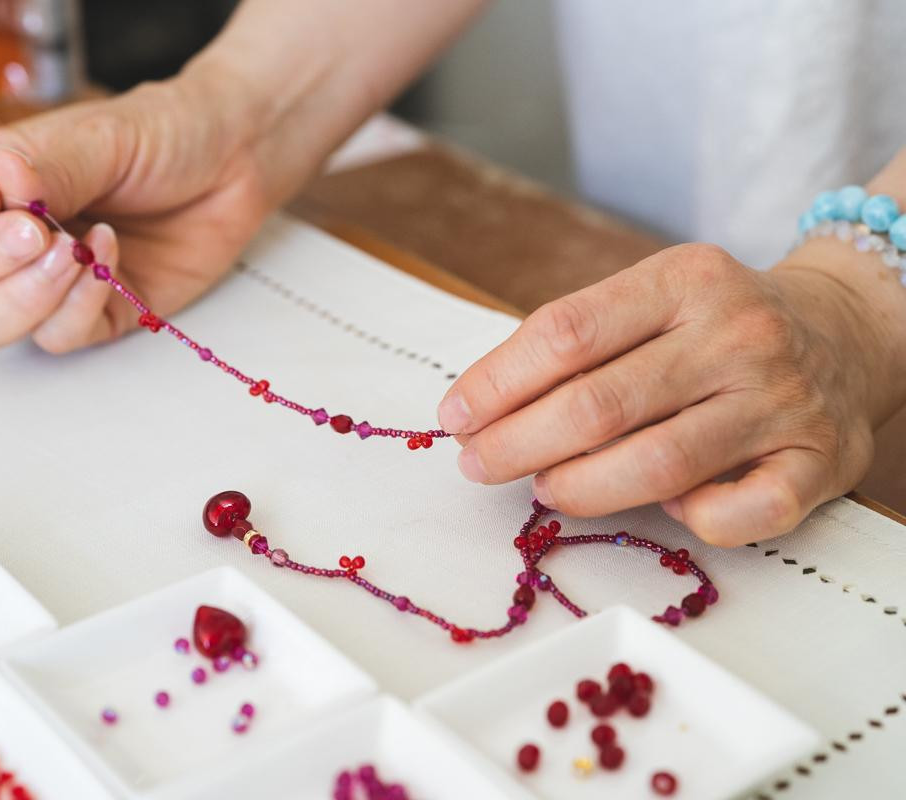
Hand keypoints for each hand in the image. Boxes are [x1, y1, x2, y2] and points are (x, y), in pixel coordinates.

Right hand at [0, 70, 270, 352]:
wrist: (234, 161)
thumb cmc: (162, 136)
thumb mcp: (96, 138)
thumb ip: (44, 170)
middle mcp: (8, 237)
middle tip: (34, 230)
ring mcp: (49, 282)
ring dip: (24, 295)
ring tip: (72, 250)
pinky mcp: (97, 315)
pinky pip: (58, 338)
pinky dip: (78, 305)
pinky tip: (110, 257)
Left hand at [438, 242, 905, 544]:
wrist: (847, 330)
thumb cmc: (716, 324)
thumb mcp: (653, 298)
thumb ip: (580, 343)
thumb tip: (481, 410)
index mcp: (684, 280)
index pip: (566, 334)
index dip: (497, 383)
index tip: (455, 417)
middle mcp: (737, 334)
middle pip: (600, 404)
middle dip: (518, 443)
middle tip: (478, 465)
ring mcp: (781, 399)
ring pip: (659, 464)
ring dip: (582, 488)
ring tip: (543, 488)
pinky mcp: (818, 461)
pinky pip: (743, 513)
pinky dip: (692, 521)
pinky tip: (665, 509)